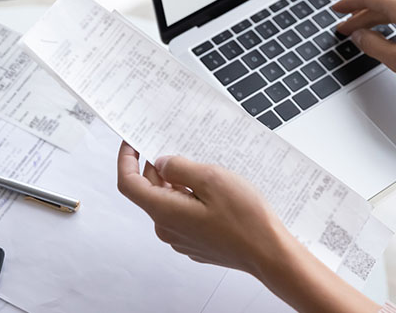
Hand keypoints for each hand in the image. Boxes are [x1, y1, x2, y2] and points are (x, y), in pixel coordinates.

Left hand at [116, 142, 289, 276]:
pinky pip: (183, 214)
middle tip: (178, 148)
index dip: (126, 159)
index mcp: (164, 211)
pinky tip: (212, 192)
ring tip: (203, 170)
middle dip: (158, 168)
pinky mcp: (195, 243)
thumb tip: (162, 163)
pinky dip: (189, 198)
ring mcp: (181, 238)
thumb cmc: (245, 220)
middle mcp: (167, 229)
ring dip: (177, 183)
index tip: (133, 143)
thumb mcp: (211, 179)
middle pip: (149, 191)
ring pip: (168, 202)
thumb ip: (179, 167)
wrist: (269, 253)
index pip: (129, 183)